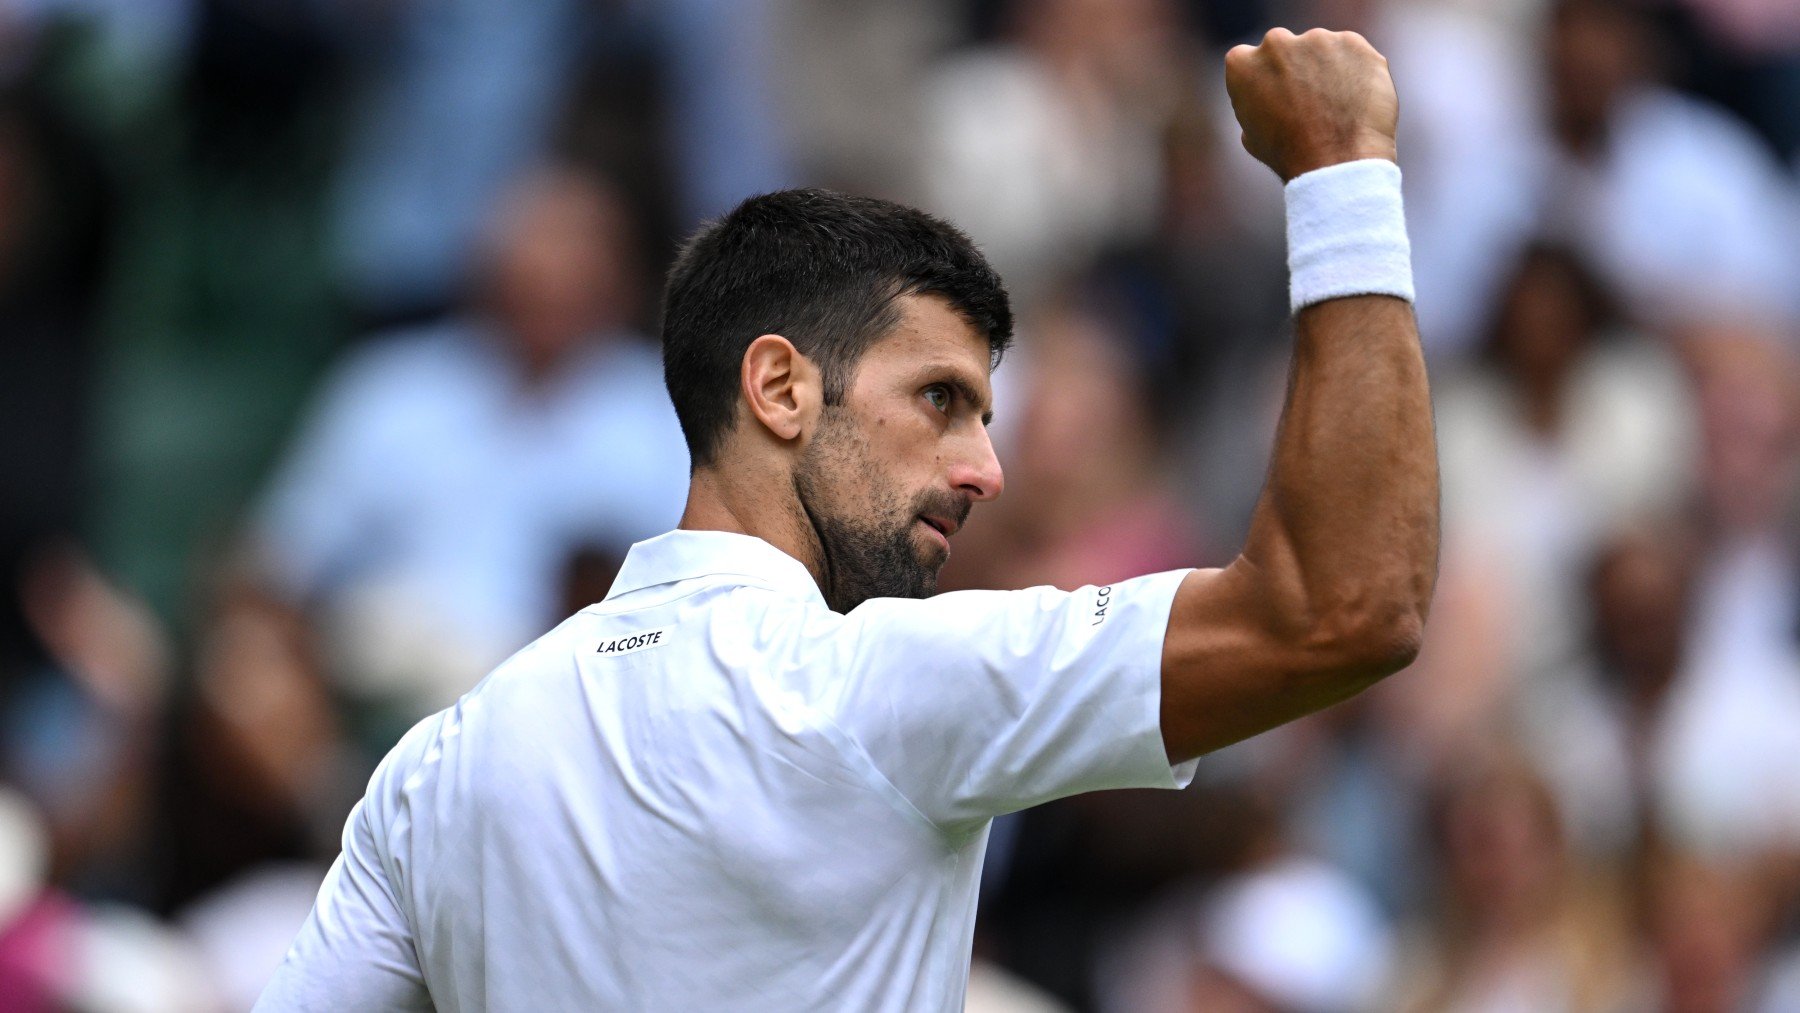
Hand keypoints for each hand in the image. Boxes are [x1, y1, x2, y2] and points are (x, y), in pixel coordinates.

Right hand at [1224, 27, 1398, 181]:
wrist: (1335, 163)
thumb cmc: (1289, 156)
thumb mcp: (1252, 135)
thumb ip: (1255, 104)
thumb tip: (1268, 100)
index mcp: (1241, 63)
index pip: (1249, 60)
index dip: (1265, 81)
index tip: (1277, 99)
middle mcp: (1276, 42)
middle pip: (1285, 48)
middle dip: (1295, 68)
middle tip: (1310, 103)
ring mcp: (1317, 39)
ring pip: (1322, 49)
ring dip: (1327, 69)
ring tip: (1337, 107)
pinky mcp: (1353, 43)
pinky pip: (1354, 54)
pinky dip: (1357, 72)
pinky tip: (1357, 102)